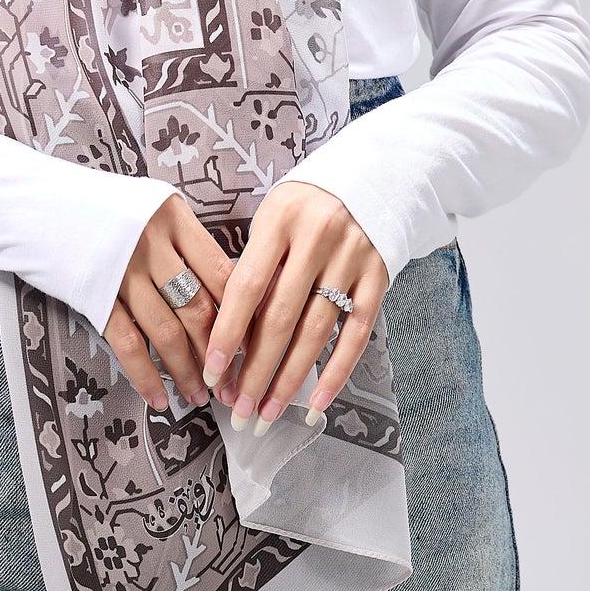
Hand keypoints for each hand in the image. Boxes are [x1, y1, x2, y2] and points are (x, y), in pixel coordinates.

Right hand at [103, 192, 236, 411]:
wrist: (38, 202)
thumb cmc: (100, 206)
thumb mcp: (149, 206)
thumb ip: (183, 240)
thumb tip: (225, 288)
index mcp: (173, 217)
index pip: (222, 271)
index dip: (242, 312)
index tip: (253, 343)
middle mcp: (151, 243)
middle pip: (198, 307)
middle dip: (218, 353)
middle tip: (231, 383)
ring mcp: (122, 270)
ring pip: (166, 331)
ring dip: (186, 370)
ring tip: (199, 396)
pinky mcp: (94, 294)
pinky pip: (127, 342)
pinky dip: (145, 375)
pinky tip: (158, 397)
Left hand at [202, 181, 388, 432]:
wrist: (372, 176)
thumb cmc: (307, 204)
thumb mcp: (274, 216)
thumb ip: (255, 264)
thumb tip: (231, 333)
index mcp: (280, 220)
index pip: (246, 286)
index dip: (226, 333)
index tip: (210, 371)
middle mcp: (317, 239)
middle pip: (281, 318)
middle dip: (255, 371)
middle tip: (237, 410)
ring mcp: (352, 260)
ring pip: (316, 333)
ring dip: (289, 380)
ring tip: (267, 414)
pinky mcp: (379, 278)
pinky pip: (357, 334)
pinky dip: (336, 372)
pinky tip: (315, 402)